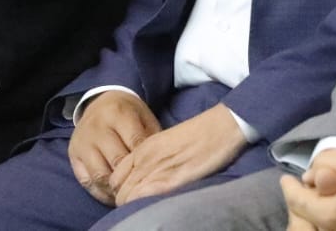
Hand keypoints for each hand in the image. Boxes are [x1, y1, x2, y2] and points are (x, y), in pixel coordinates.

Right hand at [67, 91, 161, 205]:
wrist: (99, 102)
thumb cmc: (127, 113)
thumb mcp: (143, 115)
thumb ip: (152, 136)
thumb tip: (160, 163)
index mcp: (117, 113)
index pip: (135, 142)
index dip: (147, 160)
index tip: (155, 172)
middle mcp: (97, 128)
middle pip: (117, 161)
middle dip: (132, 177)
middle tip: (144, 187)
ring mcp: (82, 143)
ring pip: (100, 175)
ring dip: (116, 189)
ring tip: (129, 193)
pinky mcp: (73, 156)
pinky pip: (87, 182)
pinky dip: (101, 193)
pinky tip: (114, 195)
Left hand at [109, 103, 247, 204]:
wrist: (220, 126)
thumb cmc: (201, 134)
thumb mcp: (169, 142)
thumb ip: (155, 158)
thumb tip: (149, 176)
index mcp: (143, 148)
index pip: (115, 177)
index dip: (121, 191)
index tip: (132, 197)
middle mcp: (144, 159)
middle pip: (118, 190)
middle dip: (124, 201)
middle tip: (138, 207)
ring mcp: (154, 170)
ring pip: (125, 198)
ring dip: (131, 206)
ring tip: (145, 210)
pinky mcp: (169, 181)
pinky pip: (140, 198)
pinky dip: (141, 206)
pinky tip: (152, 208)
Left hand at [280, 147, 335, 230]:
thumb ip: (324, 166)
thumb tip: (310, 177)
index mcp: (333, 215)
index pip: (299, 203)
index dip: (289, 188)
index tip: (285, 178)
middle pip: (308, 217)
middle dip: (303, 199)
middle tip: (308, 182)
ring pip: (321, 222)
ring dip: (317, 207)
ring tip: (322, 188)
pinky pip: (335, 225)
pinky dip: (330, 213)